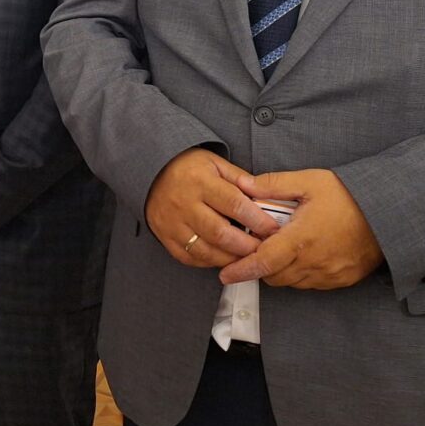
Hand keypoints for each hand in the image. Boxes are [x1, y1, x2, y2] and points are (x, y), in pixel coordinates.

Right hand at [145, 148, 279, 269]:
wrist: (150, 171)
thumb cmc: (188, 168)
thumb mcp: (215, 163)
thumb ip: (240, 179)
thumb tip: (265, 196)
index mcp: (200, 181)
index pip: (234, 205)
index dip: (257, 220)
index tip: (273, 230)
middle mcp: (184, 203)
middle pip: (220, 233)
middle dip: (247, 246)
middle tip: (264, 249)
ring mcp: (172, 223)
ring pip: (205, 250)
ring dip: (230, 258)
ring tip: (247, 257)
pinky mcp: (164, 236)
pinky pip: (189, 257)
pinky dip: (209, 262)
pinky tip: (223, 258)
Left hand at [218, 170, 382, 289]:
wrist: (389, 212)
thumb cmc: (349, 194)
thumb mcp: (309, 181)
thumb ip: (273, 185)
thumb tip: (242, 184)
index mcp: (301, 239)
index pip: (263, 262)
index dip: (241, 270)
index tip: (225, 274)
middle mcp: (314, 262)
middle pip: (274, 275)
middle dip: (260, 267)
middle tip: (256, 250)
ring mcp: (330, 274)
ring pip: (292, 282)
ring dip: (281, 270)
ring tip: (282, 248)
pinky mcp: (343, 279)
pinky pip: (312, 284)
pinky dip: (301, 274)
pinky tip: (303, 255)